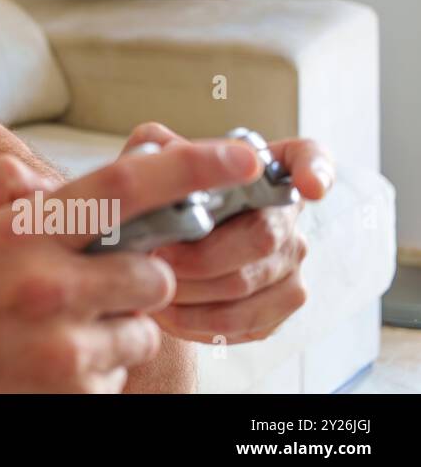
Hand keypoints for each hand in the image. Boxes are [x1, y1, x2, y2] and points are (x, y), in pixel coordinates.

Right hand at [0, 140, 253, 391]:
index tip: (243, 156)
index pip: (124, 187)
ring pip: (142, 329)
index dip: (192, 167)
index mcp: (26, 230)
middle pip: (153, 273)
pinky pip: (118, 373)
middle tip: (100, 279)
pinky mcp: (70, 392)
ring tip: (65, 323)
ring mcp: (62, 345)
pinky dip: (97, 366)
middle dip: (139, 275)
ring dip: (118, 324)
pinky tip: (52, 356)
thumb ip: (7, 179)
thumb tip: (59, 182)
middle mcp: (50, 285)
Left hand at [120, 122, 333, 344]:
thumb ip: (156, 144)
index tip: (310, 187)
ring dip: (192, 291)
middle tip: (158, 255)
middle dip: (203, 253)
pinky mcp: (278, 307)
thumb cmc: (159, 198)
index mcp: (266, 169)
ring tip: (150, 286)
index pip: (310, 157)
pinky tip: (166, 313)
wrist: (156, 252)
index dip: (316, 171)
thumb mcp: (150, 162)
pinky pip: (244, 322)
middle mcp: (287, 216)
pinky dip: (198, 321)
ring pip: (248, 285)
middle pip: (262, 236)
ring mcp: (290, 263)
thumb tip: (168, 152)